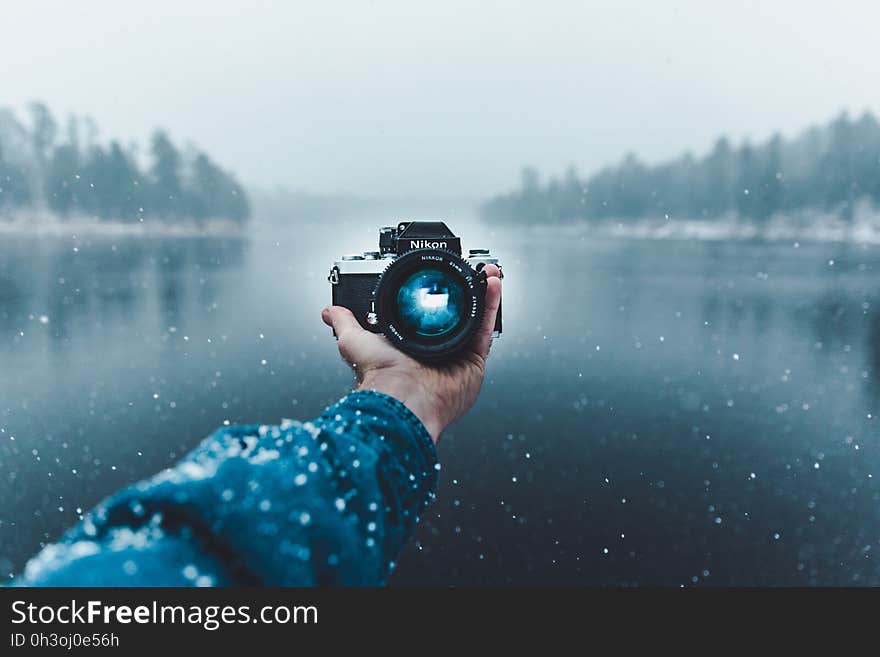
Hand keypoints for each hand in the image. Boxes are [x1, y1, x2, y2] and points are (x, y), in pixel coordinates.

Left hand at [321, 265, 501, 442]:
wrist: (403, 398)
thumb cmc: (381, 377)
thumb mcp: (354, 341)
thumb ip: (345, 323)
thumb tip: (330, 311)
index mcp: (410, 348)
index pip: (427, 317)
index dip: (436, 298)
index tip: (440, 277)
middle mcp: (435, 352)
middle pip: (455, 316)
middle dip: (464, 293)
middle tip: (468, 273)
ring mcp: (456, 355)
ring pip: (474, 318)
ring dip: (482, 294)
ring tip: (486, 273)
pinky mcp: (474, 360)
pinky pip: (485, 328)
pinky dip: (491, 305)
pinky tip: (493, 284)